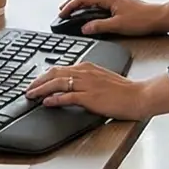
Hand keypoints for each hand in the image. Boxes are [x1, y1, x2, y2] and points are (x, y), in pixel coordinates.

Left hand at [26, 61, 153, 120]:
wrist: (139, 95)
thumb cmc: (125, 90)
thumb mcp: (103, 79)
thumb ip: (87, 80)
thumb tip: (73, 87)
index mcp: (88, 67)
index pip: (61, 68)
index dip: (45, 75)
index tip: (37, 82)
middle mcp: (85, 72)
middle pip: (55, 73)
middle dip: (38, 81)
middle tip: (28, 89)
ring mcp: (87, 84)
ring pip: (58, 83)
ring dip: (41, 89)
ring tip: (32, 95)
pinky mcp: (90, 97)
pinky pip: (67, 96)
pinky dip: (54, 99)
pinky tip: (47, 102)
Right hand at [54, 0, 168, 37]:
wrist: (159, 17)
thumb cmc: (143, 19)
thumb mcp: (118, 25)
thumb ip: (99, 26)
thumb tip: (85, 28)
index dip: (70, 5)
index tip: (62, 13)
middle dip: (73, 1)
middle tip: (63, 10)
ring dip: (81, 1)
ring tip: (73, 10)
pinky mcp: (119, 1)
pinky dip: (90, 3)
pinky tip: (90, 10)